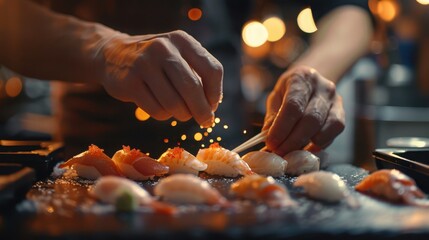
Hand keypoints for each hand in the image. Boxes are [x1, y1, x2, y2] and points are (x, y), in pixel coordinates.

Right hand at [94, 30, 222, 126]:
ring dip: (182, 115)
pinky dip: (163, 115)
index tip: (212, 105)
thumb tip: (211, 108)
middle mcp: (163, 48)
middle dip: (202, 111)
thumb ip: (197, 76)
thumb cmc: (156, 62)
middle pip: (193, 88)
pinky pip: (157, 111)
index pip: (212, 69)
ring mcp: (144, 64)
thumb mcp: (177, 56)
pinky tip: (160, 107)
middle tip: (205, 121)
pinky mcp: (129, 82)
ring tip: (179, 112)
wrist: (112, 54)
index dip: (215, 93)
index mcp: (181, 40)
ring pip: (175, 104)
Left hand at [262, 66, 344, 155]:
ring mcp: (335, 100)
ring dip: (305, 144)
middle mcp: (322, 87)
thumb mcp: (276, 97)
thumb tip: (268, 138)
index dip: (281, 128)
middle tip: (279, 152)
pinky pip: (334, 131)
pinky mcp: (342, 113)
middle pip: (310, 119)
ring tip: (289, 152)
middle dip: (292, 140)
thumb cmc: (289, 91)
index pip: (293, 106)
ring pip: (324, 127)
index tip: (271, 143)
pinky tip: (306, 148)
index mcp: (301, 78)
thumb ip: (272, 117)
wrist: (310, 82)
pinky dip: (320, 144)